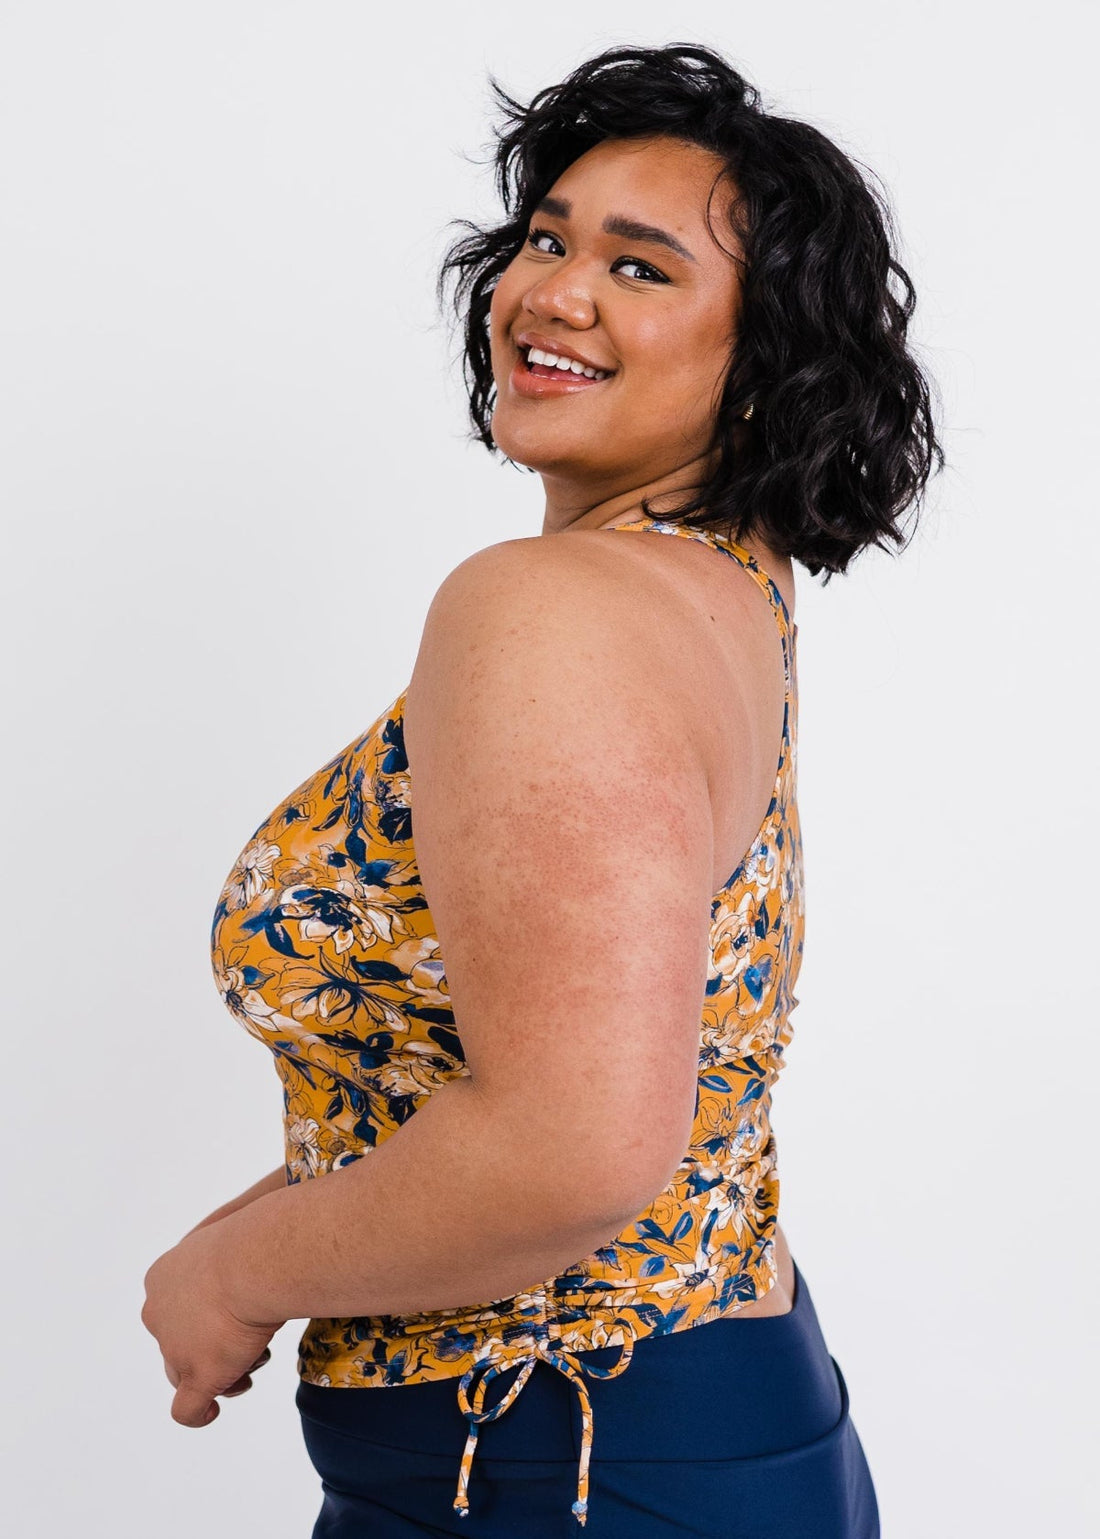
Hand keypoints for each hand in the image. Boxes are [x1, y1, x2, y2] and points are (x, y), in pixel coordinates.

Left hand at [141, 1222, 285, 1426]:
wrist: (255, 1260)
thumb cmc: (252, 1238)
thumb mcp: (230, 1232)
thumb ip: (229, 1251)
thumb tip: (254, 1240)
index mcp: (162, 1278)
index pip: (176, 1308)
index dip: (204, 1317)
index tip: (234, 1314)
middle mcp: (158, 1313)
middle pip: (178, 1342)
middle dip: (211, 1346)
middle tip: (247, 1340)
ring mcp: (173, 1347)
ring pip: (185, 1373)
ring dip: (218, 1372)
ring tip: (250, 1361)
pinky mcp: (194, 1376)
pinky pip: (186, 1409)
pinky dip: (198, 1414)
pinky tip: (212, 1412)